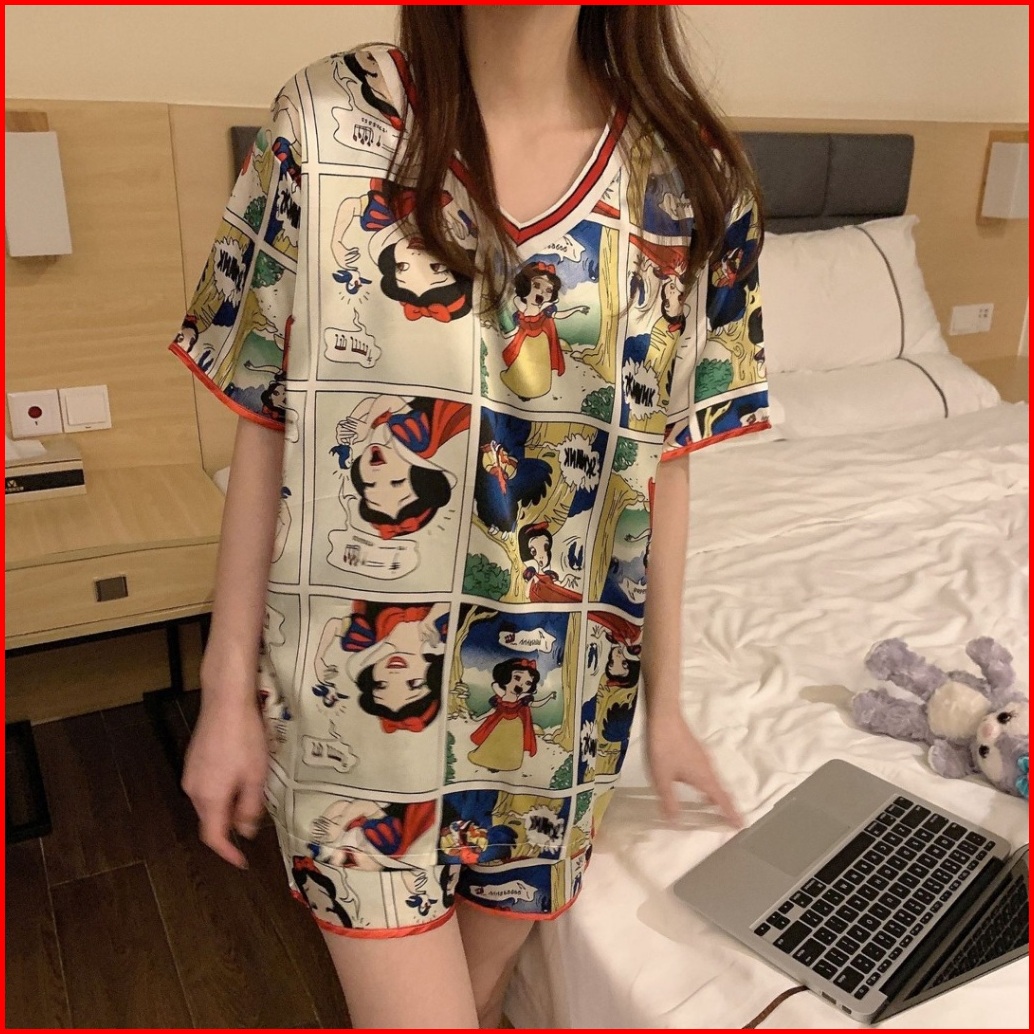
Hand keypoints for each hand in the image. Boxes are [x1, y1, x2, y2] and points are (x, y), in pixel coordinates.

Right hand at [181, 695, 268, 868]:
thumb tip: (246, 831)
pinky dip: (221, 790)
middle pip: (210, 820)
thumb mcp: (256, 776)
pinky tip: (238, 774)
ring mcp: (191, 774)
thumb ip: (250, 808)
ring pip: (209, 802)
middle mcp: (194, 790)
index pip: (213, 837)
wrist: (226, 702)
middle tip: (253, 820)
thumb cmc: (244, 738)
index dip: (227, 852)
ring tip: (251, 790)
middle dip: (230, 826)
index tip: (241, 861)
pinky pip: (206, 786)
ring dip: (227, 805)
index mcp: (210, 798)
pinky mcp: (193, 761)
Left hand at [646, 710, 741, 827]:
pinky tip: (696, 784)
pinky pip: (708, 772)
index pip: (722, 800)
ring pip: (715, 780)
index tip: (741, 825)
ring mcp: (703, 758)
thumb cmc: (664, 749)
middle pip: (722, 790)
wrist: (664, 717)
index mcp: (704, 778)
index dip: (731, 814)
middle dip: (726, 806)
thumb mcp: (662, 779)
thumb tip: (676, 823)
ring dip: (717, 794)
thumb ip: (669, 801)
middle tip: (730, 820)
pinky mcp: (696, 750)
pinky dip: (708, 784)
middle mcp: (709, 768)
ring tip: (713, 807)